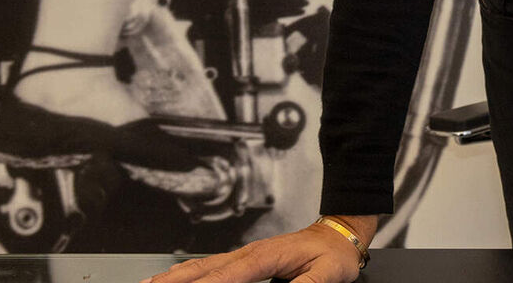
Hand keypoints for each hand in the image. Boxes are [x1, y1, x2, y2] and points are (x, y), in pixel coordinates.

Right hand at [144, 215, 373, 282]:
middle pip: (204, 269)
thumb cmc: (333, 253)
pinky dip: (187, 272)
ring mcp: (244, 254)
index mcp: (265, 256)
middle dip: (174, 281)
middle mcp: (249, 253)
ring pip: (201, 266)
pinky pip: (209, 266)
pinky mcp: (245, 259)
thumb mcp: (327, 274)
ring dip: (174, 277)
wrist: (338, 233)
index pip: (228, 276)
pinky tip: (175, 278)